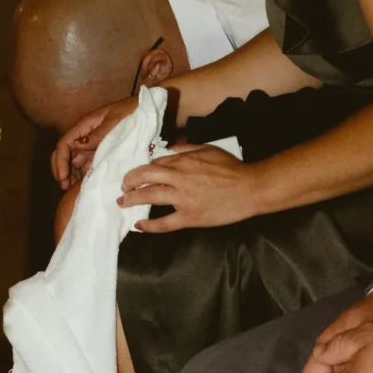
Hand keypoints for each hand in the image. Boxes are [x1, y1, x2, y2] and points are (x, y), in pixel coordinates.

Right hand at [53, 95, 136, 186]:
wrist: (147, 110)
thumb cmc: (130, 111)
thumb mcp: (114, 121)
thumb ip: (96, 134)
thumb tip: (76, 145)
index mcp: (84, 126)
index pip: (64, 145)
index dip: (60, 162)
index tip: (63, 178)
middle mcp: (85, 137)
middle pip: (65, 155)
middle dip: (61, 171)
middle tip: (65, 187)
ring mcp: (93, 145)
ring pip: (74, 162)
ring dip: (71, 175)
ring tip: (73, 191)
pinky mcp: (102, 152)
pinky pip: (88, 164)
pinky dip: (84, 175)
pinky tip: (85, 185)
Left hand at [119, 144, 256, 232]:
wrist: (250, 188)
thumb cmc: (231, 168)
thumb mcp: (208, 149)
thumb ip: (186, 148)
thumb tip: (169, 149)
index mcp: (183, 161)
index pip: (156, 163)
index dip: (144, 169)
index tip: (139, 174)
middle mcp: (179, 178)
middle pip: (146, 176)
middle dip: (129, 181)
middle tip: (123, 187)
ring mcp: (183, 198)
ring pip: (150, 196)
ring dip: (132, 198)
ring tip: (122, 202)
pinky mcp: (190, 217)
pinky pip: (165, 222)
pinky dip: (149, 224)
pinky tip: (138, 224)